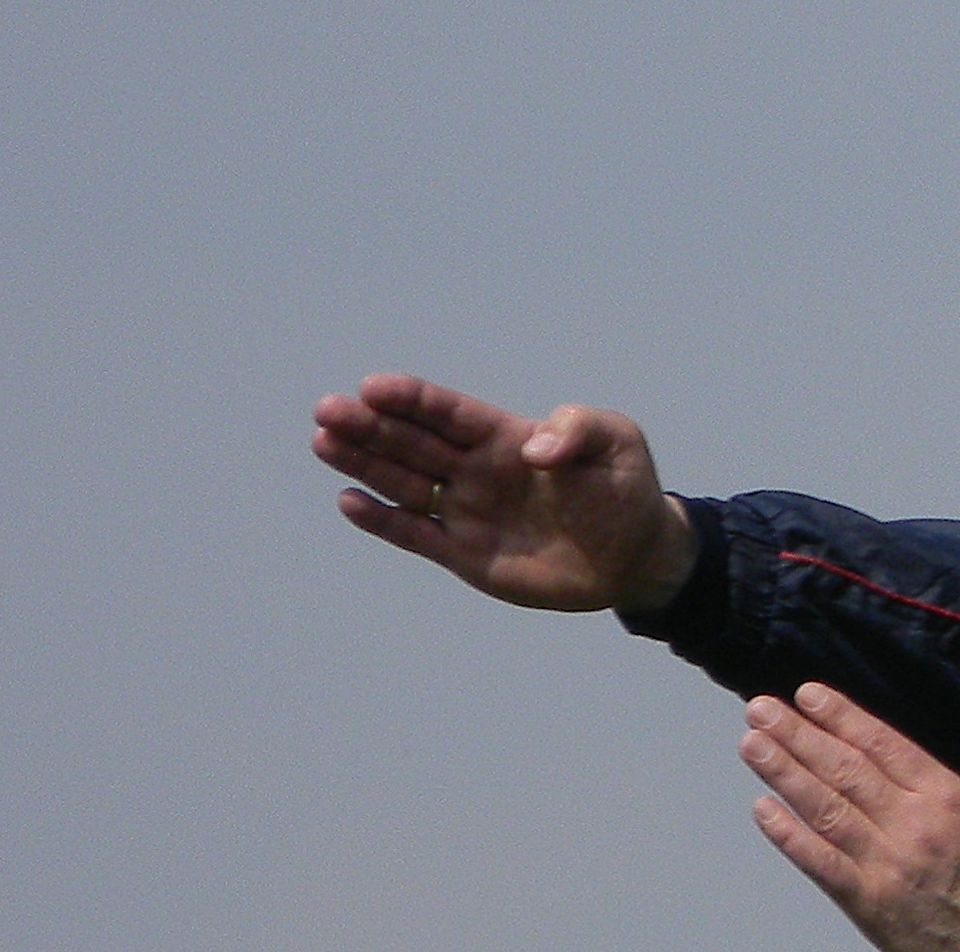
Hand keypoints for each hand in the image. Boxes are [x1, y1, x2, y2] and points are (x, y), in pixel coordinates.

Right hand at [310, 374, 699, 613]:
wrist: (635, 556)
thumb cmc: (625, 490)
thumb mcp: (617, 442)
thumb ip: (578, 429)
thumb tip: (534, 449)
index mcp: (504, 436)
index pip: (447, 412)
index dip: (411, 399)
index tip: (373, 387)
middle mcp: (476, 470)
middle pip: (411, 443)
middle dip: (370, 426)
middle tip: (328, 410)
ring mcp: (467, 512)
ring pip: (404, 484)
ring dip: (363, 463)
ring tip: (324, 442)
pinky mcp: (467, 555)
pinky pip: (417, 534)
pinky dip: (383, 521)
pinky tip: (350, 501)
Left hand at [741, 686, 959, 951]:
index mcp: (947, 796)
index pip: (881, 744)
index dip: (840, 716)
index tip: (806, 695)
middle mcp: (910, 824)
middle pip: (843, 769)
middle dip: (798, 736)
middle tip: (760, 709)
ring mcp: (887, 865)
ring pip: (825, 809)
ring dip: (784, 774)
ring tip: (751, 744)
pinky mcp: (872, 905)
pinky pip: (822, 864)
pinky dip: (790, 836)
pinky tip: (763, 810)